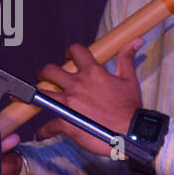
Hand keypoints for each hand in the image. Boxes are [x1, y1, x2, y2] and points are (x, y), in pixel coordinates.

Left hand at [36, 40, 143, 157]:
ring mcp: (68, 103)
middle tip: (47, 77)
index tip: (69, 58)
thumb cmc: (130, 108)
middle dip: (45, 72)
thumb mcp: (130, 80)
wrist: (130, 133)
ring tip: (39, 99)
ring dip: (39, 95)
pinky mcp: (65, 122)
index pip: (75, 51)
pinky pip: (48, 126)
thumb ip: (126, 59)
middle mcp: (77, 85)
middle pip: (50, 70)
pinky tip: (41, 133)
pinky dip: (43, 131)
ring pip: (42, 93)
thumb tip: (135, 42)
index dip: (70, 52)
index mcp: (92, 73)